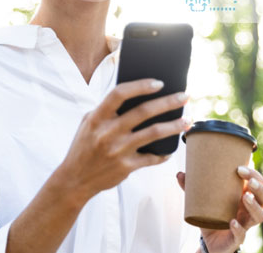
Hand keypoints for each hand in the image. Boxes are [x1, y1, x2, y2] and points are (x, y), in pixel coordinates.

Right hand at [58, 78, 190, 203]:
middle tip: (185, 96)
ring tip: (188, 120)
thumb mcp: (88, 123)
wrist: (75, 179)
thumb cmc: (84, 146)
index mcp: (97, 118)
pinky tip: (171, 148)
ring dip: (174, 126)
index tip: (159, 83)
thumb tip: (137, 96)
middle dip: (168, 102)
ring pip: (154, 133)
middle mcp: (108, 133)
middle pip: (144, 112)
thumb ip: (107, 110)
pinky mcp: (126, 167)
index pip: (120, 94)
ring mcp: (118, 151)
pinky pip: (152, 158)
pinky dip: (164, 153)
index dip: (140, 86)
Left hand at [176, 166, 262, 252]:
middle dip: (260, 188)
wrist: (209, 242)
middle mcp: (248, 210)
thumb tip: (179, 174)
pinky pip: (242, 235)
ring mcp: (245, 225)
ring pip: (260, 216)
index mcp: (243, 197)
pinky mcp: (236, 239)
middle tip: (249, 181)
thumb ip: (191, 188)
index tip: (240, 168)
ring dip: (255, 206)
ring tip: (246, 197)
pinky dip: (239, 229)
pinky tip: (232, 222)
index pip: (257, 183)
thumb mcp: (202, 201)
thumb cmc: (211, 216)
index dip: (253, 175)